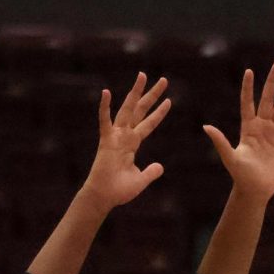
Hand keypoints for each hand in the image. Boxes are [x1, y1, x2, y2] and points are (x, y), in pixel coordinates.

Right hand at [81, 72, 171, 209]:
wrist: (104, 198)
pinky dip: (104, 107)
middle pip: (140, 110)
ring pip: (127, 109)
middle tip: (163, 80)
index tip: (169, 100)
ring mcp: (115, 137)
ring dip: (135, 92)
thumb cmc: (119, 190)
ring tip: (143, 75)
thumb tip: (160, 167)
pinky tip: (105, 92)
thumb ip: (151, 172)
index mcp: (132, 144)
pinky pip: (104, 122)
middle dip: (152, 95)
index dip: (158, 113)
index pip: (148, 124)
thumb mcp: (141, 180)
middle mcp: (124, 136)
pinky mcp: (106, 141)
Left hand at [202, 62, 273, 203]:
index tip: (249, 71)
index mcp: (247, 128)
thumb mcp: (230, 158)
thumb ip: (220, 141)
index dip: (248, 88)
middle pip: (268, 99)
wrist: (255, 190)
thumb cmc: (241, 176)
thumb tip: (206, 127)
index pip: (248, 102)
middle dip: (272, 83)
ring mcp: (273, 134)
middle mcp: (261, 127)